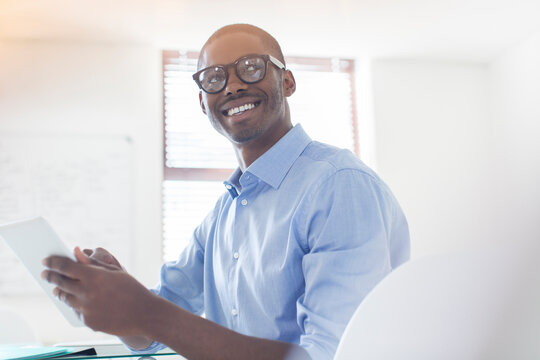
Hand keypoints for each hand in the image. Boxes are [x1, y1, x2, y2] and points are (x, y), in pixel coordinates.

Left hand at [41, 247, 155, 336]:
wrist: (144, 314)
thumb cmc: (131, 289)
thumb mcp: (114, 271)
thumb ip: (92, 263)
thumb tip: (76, 252)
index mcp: (94, 276)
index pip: (65, 267)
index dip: (53, 262)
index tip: (46, 260)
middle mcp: (87, 293)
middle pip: (61, 282)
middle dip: (51, 276)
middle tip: (45, 273)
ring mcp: (87, 309)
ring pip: (65, 298)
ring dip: (60, 291)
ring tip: (57, 289)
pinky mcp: (88, 321)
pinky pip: (76, 311)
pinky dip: (76, 305)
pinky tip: (77, 301)